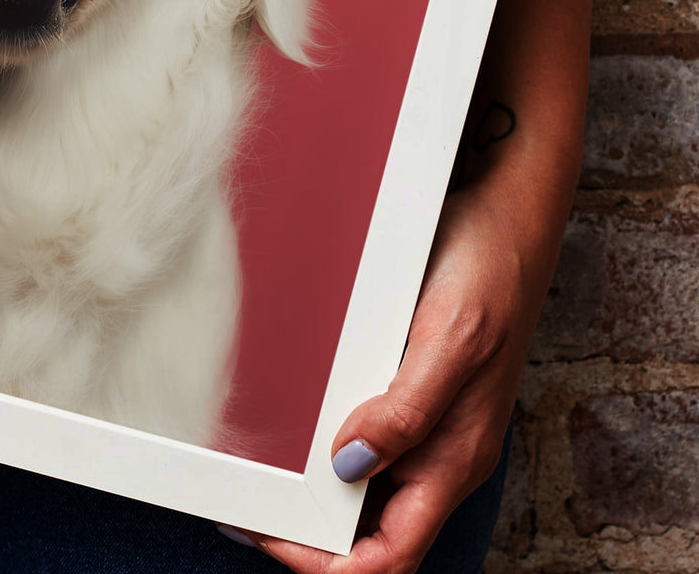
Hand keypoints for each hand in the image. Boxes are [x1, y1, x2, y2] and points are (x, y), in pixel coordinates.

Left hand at [234, 184, 548, 572]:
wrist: (507, 216)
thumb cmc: (490, 272)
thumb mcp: (450, 341)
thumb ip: (407, 411)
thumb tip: (349, 463)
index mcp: (453, 459)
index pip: (391, 553)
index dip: (332, 564)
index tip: (273, 539)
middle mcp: (440, 451)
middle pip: (372, 529)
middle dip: (310, 533)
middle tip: (247, 509)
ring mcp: (427, 421)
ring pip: (365, 485)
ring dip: (314, 490)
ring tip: (256, 473)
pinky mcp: (412, 386)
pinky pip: (366, 434)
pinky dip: (324, 441)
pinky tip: (289, 423)